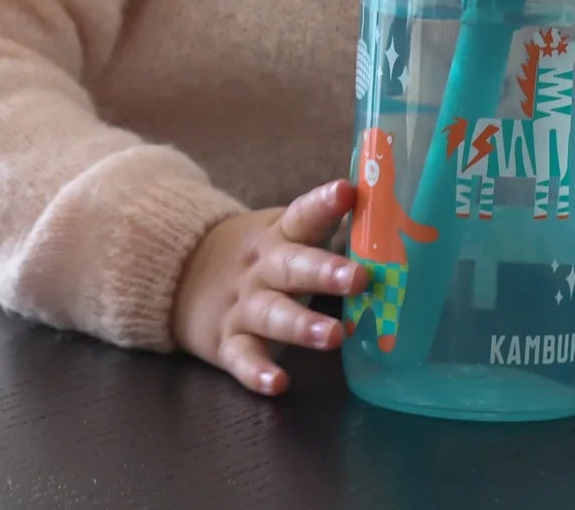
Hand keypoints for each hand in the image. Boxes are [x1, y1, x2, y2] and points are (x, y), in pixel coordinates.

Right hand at [171, 178, 365, 396]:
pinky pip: (243, 358)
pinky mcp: (228, 342)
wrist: (182, 275)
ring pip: (273, 314)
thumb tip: (393, 215)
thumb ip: (326, 228)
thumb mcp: (284, 234)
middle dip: (325, 271)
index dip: (325, 203)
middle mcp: (262, 268)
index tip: (347, 191)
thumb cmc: (260, 257)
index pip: (303, 214)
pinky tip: (278, 383)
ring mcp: (244, 306)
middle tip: (360, 278)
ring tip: (335, 336)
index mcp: (280, 235)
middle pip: (292, 266)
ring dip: (303, 325)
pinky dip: (257, 372)